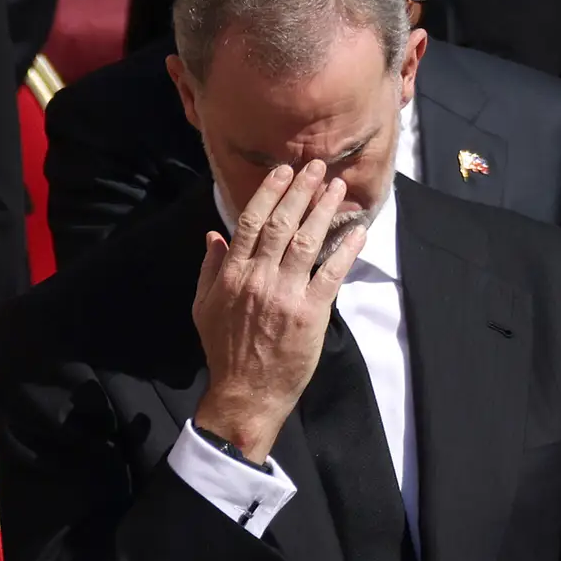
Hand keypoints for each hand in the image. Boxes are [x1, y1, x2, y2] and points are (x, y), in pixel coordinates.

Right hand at [188, 159, 362, 466]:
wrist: (245, 394)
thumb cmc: (224, 351)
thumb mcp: (203, 308)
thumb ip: (210, 269)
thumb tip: (214, 235)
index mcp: (232, 275)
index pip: (251, 222)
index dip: (270, 192)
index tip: (284, 172)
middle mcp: (258, 279)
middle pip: (281, 223)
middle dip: (301, 191)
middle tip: (317, 167)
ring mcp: (285, 295)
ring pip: (306, 241)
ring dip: (324, 210)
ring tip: (337, 187)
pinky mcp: (310, 314)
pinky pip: (331, 274)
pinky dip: (345, 250)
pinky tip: (356, 231)